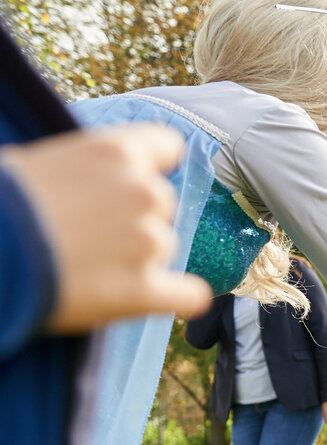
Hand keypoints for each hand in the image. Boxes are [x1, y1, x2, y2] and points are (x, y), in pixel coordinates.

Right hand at [0, 124, 212, 332]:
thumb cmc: (0, 203)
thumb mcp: (38, 161)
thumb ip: (83, 169)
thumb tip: (89, 183)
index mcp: (115, 152)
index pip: (166, 145)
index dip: (151, 164)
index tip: (134, 178)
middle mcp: (142, 192)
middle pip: (162, 204)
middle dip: (134, 216)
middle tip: (90, 232)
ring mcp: (148, 242)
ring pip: (166, 248)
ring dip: (139, 257)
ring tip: (89, 265)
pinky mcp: (144, 290)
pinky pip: (189, 296)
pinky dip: (179, 299)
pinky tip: (162, 299)